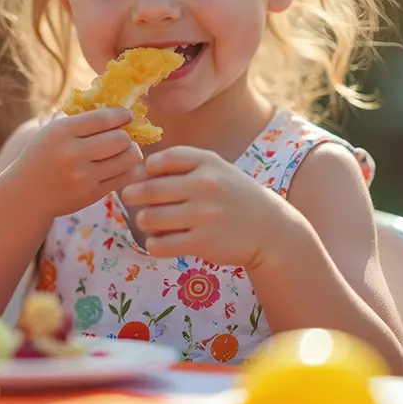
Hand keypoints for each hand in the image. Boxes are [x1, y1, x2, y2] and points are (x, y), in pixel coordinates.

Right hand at [9, 107, 145, 219]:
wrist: (26, 195)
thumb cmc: (40, 156)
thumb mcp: (49, 130)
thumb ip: (73, 115)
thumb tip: (106, 100)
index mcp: (61, 132)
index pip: (103, 118)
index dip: (121, 114)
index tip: (126, 115)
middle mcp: (73, 153)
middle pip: (120, 139)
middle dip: (126, 135)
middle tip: (123, 135)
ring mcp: (83, 176)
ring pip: (127, 158)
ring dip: (131, 152)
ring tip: (126, 150)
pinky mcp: (92, 194)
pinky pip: (125, 178)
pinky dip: (129, 169)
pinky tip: (122, 165)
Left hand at [122, 146, 294, 268]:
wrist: (271, 231)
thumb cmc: (233, 196)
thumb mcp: (215, 169)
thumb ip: (180, 164)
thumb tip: (137, 171)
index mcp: (208, 163)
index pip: (162, 159)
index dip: (146, 168)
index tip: (144, 176)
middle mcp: (206, 186)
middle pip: (148, 190)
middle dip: (133, 196)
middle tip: (131, 199)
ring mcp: (204, 216)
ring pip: (149, 218)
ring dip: (143, 221)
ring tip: (149, 222)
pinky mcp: (203, 243)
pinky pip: (159, 244)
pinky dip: (153, 244)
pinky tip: (160, 241)